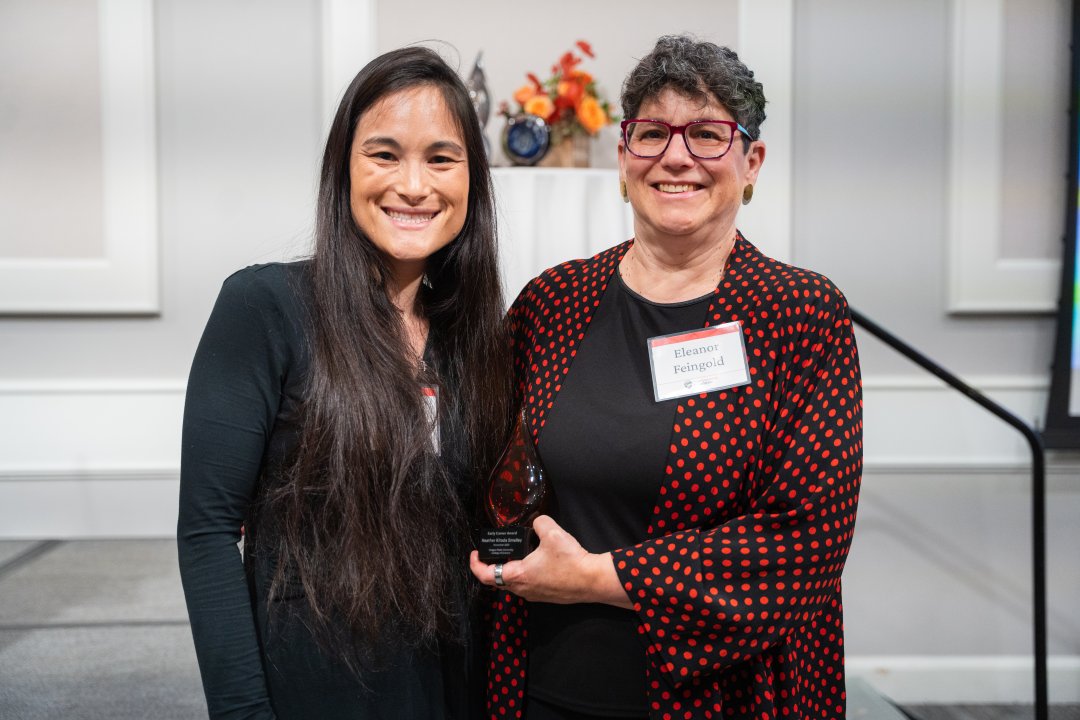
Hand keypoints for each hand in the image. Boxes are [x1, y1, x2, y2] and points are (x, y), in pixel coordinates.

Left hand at [469, 515, 631, 607]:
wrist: (592, 580)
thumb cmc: (571, 561)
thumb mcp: (552, 532)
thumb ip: (539, 522)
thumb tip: (538, 522)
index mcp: (518, 575)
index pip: (485, 575)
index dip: (475, 564)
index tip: (475, 554)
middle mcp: (523, 589)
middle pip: (498, 581)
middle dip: (492, 566)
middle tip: (494, 552)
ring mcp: (535, 595)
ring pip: (513, 584)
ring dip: (509, 571)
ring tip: (515, 554)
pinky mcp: (547, 596)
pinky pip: (528, 585)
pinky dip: (525, 574)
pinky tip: (535, 562)